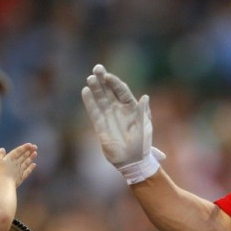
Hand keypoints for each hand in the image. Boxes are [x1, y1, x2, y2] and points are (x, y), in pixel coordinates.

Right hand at [0, 143, 37, 186]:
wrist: (4, 183)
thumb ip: (0, 155)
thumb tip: (2, 149)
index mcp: (10, 158)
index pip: (18, 151)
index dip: (24, 147)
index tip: (30, 144)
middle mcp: (16, 163)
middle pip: (23, 156)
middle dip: (29, 151)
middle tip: (35, 147)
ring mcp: (19, 170)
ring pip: (26, 162)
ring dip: (31, 158)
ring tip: (35, 153)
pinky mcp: (21, 177)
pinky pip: (27, 171)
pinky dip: (30, 168)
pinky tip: (34, 165)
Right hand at [81, 64, 163, 183]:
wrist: (132, 161)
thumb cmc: (142, 145)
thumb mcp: (145, 128)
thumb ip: (143, 112)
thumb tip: (145, 97)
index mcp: (132, 107)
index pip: (122, 90)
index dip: (115, 82)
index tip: (108, 76)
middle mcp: (120, 109)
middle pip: (110, 91)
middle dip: (103, 79)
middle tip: (97, 68)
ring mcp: (110, 116)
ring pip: (101, 98)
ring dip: (96, 88)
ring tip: (90, 78)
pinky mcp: (100, 125)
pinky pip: (94, 111)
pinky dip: (89, 102)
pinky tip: (85, 91)